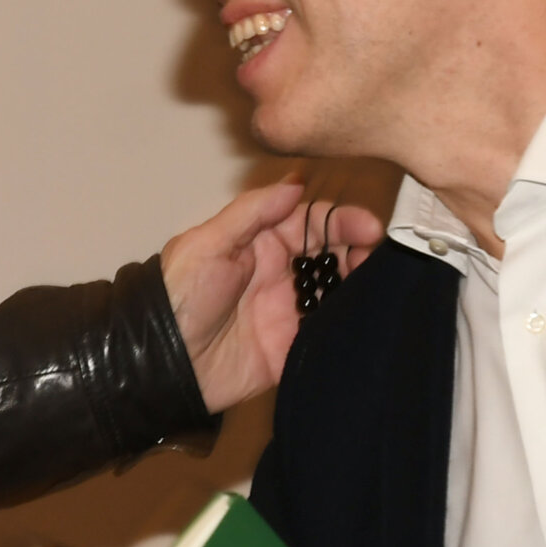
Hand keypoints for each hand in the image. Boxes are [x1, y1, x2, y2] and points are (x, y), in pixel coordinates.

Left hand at [161, 183, 383, 411]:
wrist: (165, 362)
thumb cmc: (180, 296)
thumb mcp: (207, 244)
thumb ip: (251, 213)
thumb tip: (295, 184)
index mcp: (260, 242)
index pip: (311, 222)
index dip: (341, 220)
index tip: (368, 227)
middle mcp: (281, 272)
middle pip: (332, 252)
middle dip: (359, 248)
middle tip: (377, 256)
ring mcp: (291, 309)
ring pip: (339, 288)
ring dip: (362, 282)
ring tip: (379, 282)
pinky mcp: (296, 345)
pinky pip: (333, 329)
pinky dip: (354, 320)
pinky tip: (372, 314)